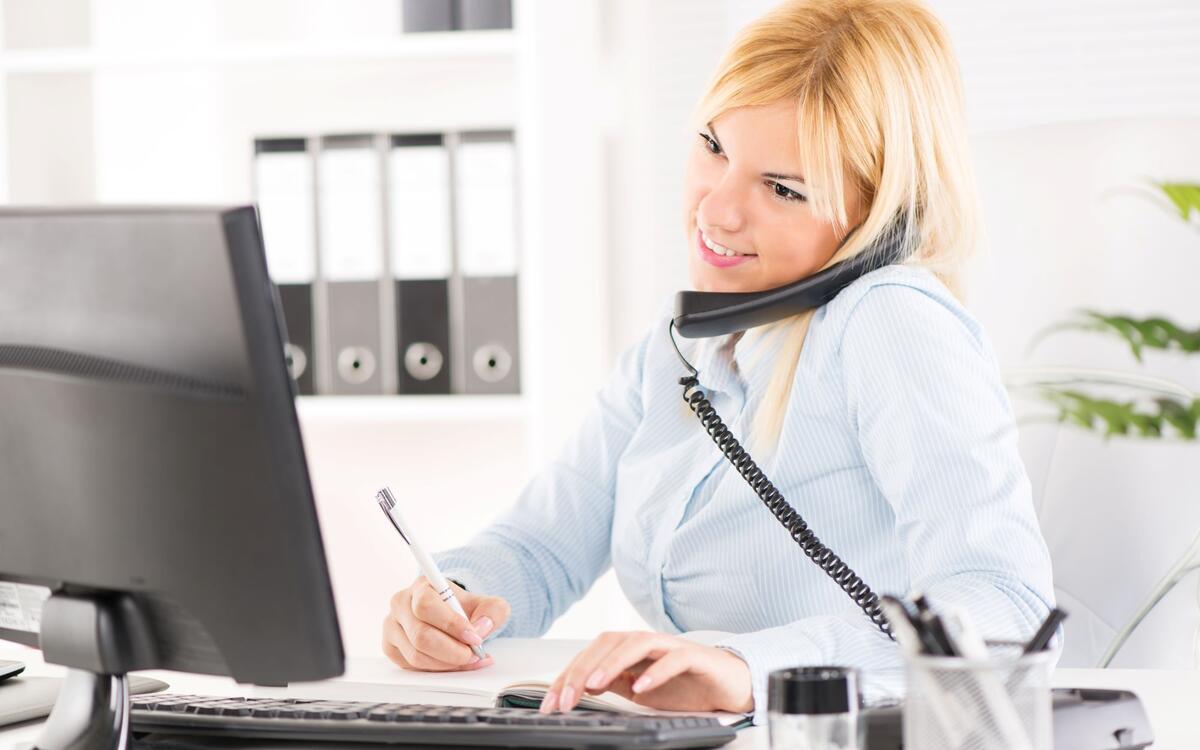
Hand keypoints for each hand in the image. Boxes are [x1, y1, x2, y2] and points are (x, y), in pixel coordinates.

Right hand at [382, 576, 510, 671]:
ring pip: (416, 655)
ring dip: (446, 663)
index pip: (427, 606)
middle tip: (473, 654)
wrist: (449, 614)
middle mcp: (401, 604)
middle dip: (452, 651)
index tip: (474, 637)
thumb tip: (482, 627)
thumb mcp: (486, 604)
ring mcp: (392, 626)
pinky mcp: (390, 647)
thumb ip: (492, 611)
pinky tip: (452, 664)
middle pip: (420, 636)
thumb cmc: (463, 608)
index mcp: (421, 586)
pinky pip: (411, 666)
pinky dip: (435, 669)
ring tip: (467, 659)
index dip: (451, 625)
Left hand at [540, 631, 752, 714]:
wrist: (727, 684)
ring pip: (635, 644)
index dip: (568, 676)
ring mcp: (669, 646)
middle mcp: (645, 642)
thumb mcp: (639, 689)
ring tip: (595, 684)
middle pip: (607, 644)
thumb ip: (614, 683)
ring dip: (612, 663)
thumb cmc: (684, 683)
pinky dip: (656, 670)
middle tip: (567, 697)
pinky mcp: (693, 655)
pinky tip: (641, 685)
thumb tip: (581, 688)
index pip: (591, 655)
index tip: (551, 702)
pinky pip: (673, 658)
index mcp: (628, 649)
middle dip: (582, 670)